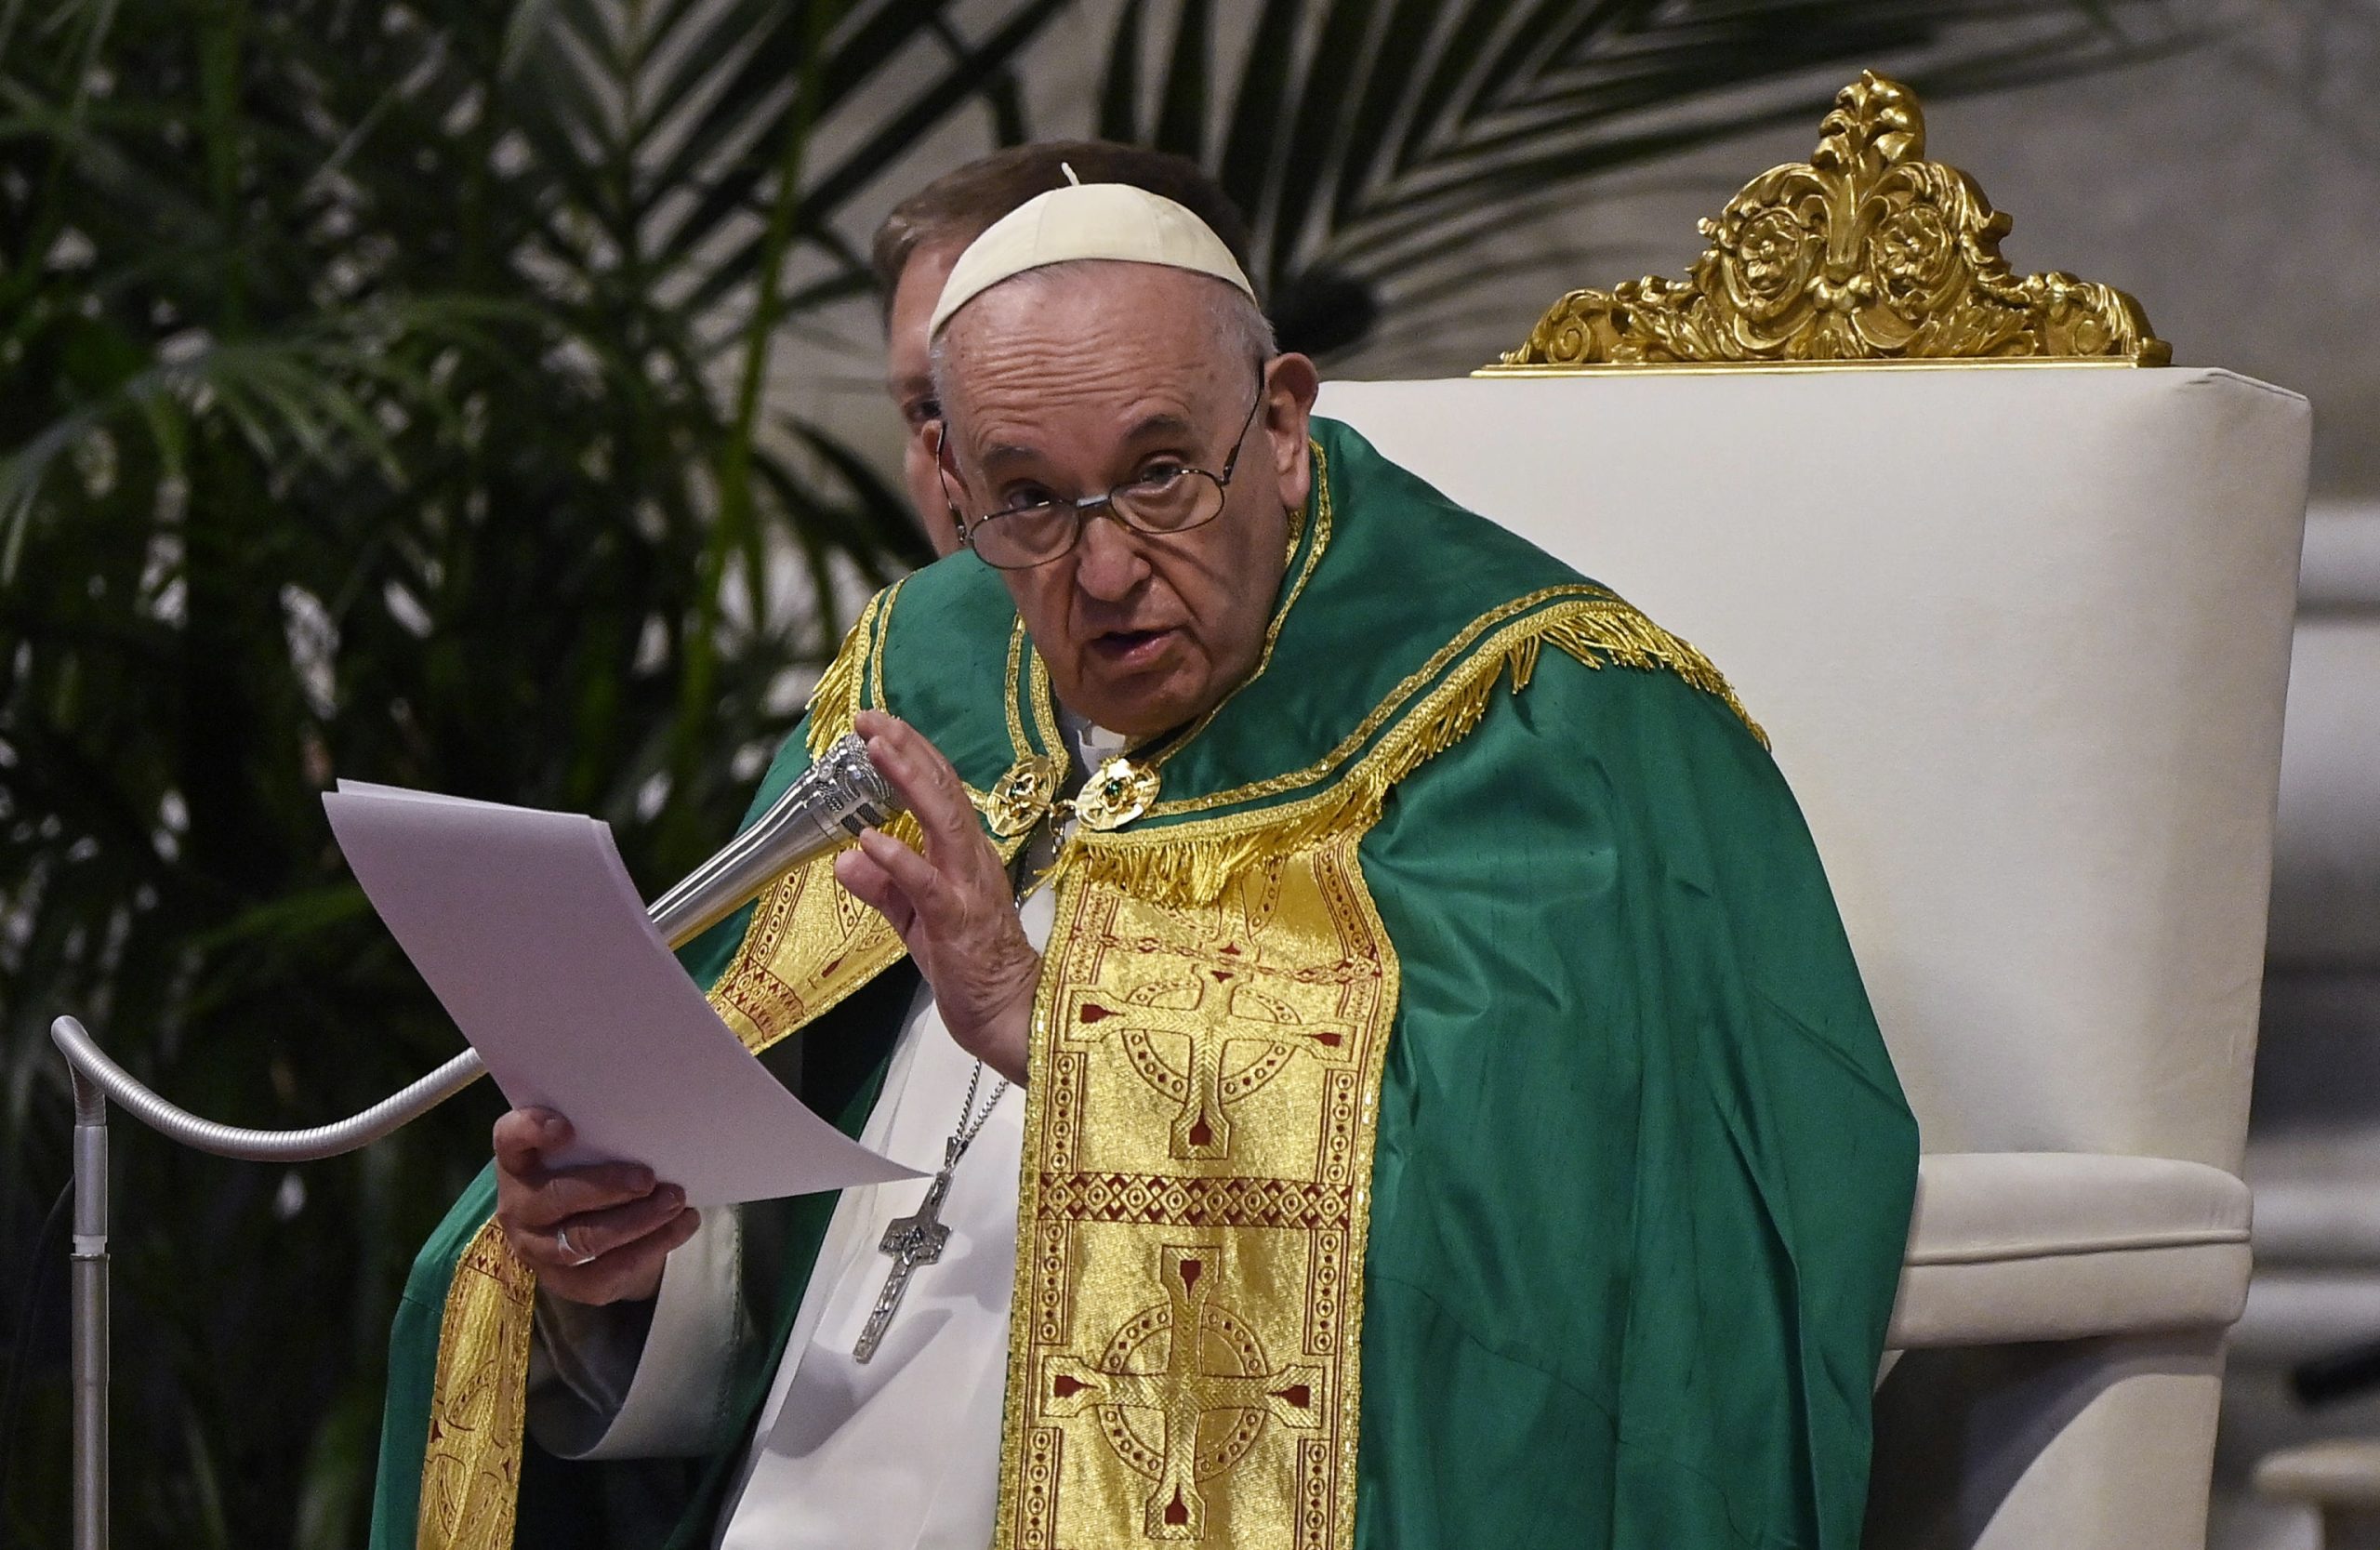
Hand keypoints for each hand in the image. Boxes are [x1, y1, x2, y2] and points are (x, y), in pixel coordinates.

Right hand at [493, 1108, 699, 1304]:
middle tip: (649, 1178)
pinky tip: (682, 1225)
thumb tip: (652, 1124)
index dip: (531, 1131)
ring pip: (583, 1241)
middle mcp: (518, 1207)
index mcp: (518, 1163)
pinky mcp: (564, 1283)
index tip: (567, 1127)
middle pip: (556, 1197)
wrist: (583, 1229)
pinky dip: (652, 1247)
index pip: (509, 1140)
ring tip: (675, 1201)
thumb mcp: (584, 1149)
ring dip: (637, 1221)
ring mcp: (536, 1249)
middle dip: (608, 1187)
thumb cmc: (587, 1172)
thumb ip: (599, 1136)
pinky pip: (607, 1272)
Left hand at [834, 709, 1037, 1083]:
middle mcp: (971, 860)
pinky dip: (900, 859)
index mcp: (964, 855)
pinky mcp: (958, 922)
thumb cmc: (969, 967)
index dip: (910, 753)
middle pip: (943, 791)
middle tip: (871, 718)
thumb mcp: (914, 919)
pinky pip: (928, 885)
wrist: (1010, 1017)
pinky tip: (872, 838)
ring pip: (942, 822)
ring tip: (877, 750)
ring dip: (908, 783)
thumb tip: (846, 857)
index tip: (877, 724)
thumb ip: (884, 885)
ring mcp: (968, 888)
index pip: (940, 790)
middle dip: (907, 750)